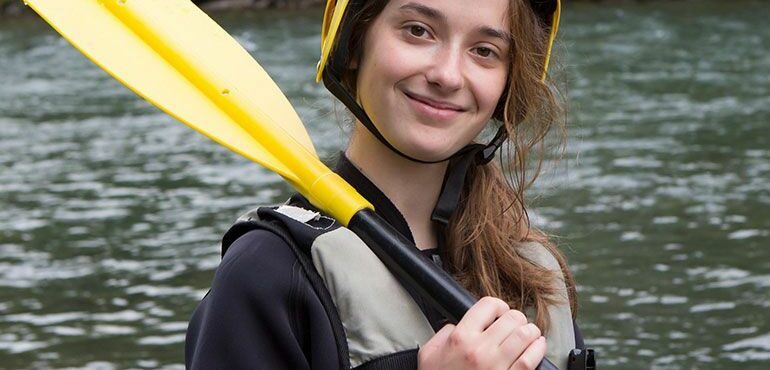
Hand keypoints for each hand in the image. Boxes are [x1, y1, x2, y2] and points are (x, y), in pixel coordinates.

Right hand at [418, 296, 545, 369]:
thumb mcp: (430, 353)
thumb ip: (444, 333)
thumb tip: (459, 324)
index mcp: (461, 338)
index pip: (489, 305)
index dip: (498, 306)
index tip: (498, 313)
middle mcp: (480, 350)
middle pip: (512, 318)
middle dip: (516, 319)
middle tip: (513, 325)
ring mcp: (496, 367)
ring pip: (526, 335)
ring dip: (530, 331)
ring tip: (528, 334)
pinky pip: (530, 360)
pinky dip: (538, 349)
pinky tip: (537, 346)